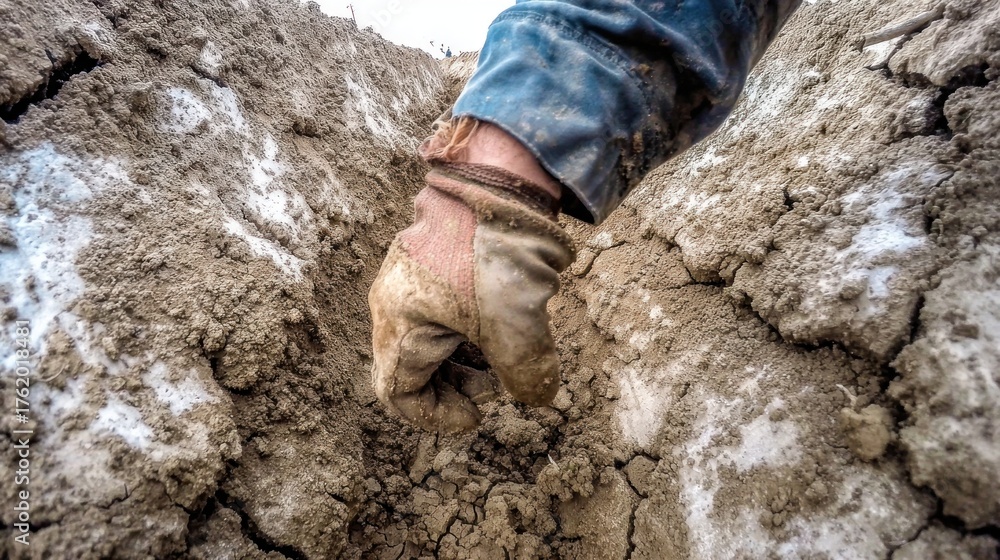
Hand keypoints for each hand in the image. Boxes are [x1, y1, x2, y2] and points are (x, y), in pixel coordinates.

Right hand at [368, 162, 574, 431]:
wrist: (499, 177)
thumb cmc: (498, 251)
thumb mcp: (520, 325)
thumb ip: (525, 375)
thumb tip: (536, 398)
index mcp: (398, 322)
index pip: (398, 392)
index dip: (435, 417)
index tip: (477, 416)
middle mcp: (392, 301)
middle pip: (411, 368)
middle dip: (454, 387)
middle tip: (496, 384)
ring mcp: (407, 278)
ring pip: (426, 340)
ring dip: (462, 359)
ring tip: (503, 353)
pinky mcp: (428, 261)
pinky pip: (436, 312)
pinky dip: (465, 329)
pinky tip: (501, 320)